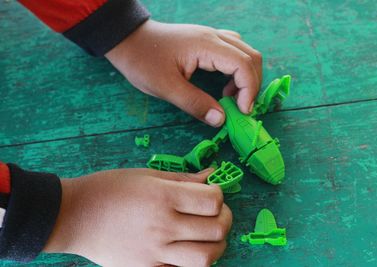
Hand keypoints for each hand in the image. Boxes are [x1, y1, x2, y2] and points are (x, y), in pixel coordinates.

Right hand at [44, 168, 231, 266]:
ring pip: (207, 257)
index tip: (211, 193)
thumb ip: (182, 178)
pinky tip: (186, 248)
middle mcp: (163, 227)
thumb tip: (210, 176)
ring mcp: (155, 252)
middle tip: (216, 212)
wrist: (74, 215)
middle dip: (224, 218)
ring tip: (206, 234)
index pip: (213, 201)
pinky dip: (192, 260)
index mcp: (163, 197)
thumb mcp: (146, 175)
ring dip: (216, 244)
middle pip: (217, 229)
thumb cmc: (108, 189)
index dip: (219, 195)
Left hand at [105, 20, 261, 126]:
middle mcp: (214, 37)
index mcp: (206, 45)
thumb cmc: (143, 61)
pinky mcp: (207, 41)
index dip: (249, 90)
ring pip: (245, 53)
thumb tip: (220, 120)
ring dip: (246, 77)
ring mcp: (211, 36)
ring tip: (231, 98)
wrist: (128, 39)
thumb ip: (194, 104)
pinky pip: (233, 51)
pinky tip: (224, 84)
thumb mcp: (165, 87)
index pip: (243, 65)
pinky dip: (237, 70)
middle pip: (251, 57)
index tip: (241, 112)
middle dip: (252, 85)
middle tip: (240, 108)